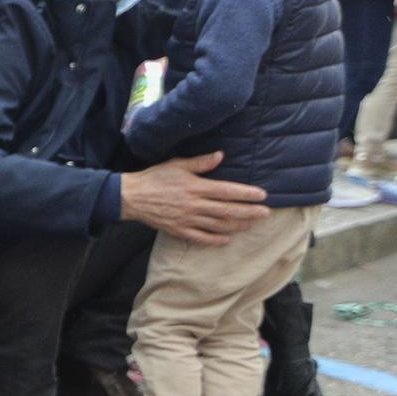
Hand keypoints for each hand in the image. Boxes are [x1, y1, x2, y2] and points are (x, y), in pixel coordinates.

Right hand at [119, 152, 270, 245]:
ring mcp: (187, 220)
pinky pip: (201, 237)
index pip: (228, 191)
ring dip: (238, 225)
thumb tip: (221, 155)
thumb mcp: (178, 165)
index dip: (246, 194)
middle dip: (249, 212)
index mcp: (196, 187)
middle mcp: (195, 205)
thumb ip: (201, 163)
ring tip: (252, 224)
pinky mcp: (179, 230)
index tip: (262, 196)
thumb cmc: (155, 178)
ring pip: (218, 225)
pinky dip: (215, 240)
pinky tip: (227, 239)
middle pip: (228, 210)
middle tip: (266, 213)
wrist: (131, 197)